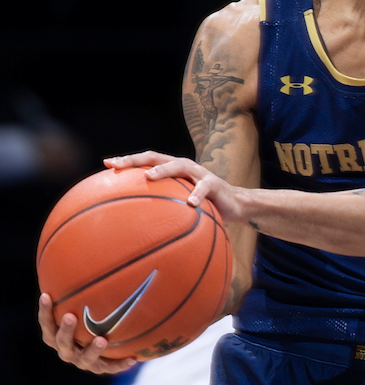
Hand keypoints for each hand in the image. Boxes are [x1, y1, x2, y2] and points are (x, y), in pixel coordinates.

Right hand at [38, 293, 137, 374]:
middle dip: (65, 330)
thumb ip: (86, 287)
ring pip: (84, 359)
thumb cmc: (93, 316)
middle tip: (71, 316)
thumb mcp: (88, 302)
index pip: (46, 323)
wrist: (107, 346)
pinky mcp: (101, 368)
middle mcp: (67, 349)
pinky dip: (120, 365)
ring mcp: (83, 361)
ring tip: (101, 339)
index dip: (44, 311)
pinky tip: (133, 358)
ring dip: (91, 350)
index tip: (46, 294)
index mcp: (58, 334)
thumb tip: (97, 256)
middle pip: (61, 343)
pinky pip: (110, 367)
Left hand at [104, 152, 247, 221]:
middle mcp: (183, 167)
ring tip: (148, 176)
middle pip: (156, 157)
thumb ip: (163, 209)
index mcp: (172, 170)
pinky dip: (196, 195)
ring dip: (163, 170)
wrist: (236, 205)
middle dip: (136, 160)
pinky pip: (204, 188)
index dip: (127, 161)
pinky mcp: (214, 184)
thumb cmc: (204, 207)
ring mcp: (199, 173)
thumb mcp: (181, 205)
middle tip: (118, 166)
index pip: (146, 160)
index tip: (107, 164)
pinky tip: (190, 204)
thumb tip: (136, 227)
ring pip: (178, 166)